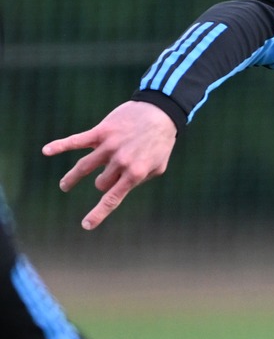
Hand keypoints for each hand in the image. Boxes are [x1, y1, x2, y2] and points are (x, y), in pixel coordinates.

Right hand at [46, 100, 178, 228]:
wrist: (160, 113)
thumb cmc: (161, 142)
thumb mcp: (158, 167)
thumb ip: (139, 179)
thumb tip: (120, 187)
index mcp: (135, 174)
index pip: (112, 199)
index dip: (98, 214)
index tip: (86, 225)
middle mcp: (120, 162)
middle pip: (100, 183)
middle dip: (103, 183)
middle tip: (109, 176)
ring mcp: (109, 147)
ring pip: (84, 168)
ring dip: (72, 179)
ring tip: (65, 186)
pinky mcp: (101, 132)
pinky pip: (76, 141)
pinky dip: (60, 146)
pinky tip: (46, 151)